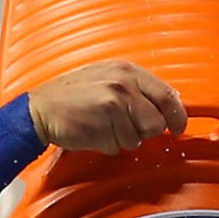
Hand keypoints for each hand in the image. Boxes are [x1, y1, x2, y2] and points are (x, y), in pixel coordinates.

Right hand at [27, 60, 187, 154]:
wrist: (40, 108)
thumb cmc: (74, 95)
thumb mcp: (108, 78)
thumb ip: (138, 89)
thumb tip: (169, 104)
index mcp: (128, 71)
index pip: (168, 96)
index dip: (177, 116)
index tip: (177, 126)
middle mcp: (124, 85)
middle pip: (157, 123)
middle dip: (146, 131)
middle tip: (126, 126)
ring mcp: (113, 105)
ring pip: (137, 138)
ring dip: (122, 139)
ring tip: (102, 125)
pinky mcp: (103, 125)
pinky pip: (117, 146)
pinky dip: (107, 145)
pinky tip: (93, 131)